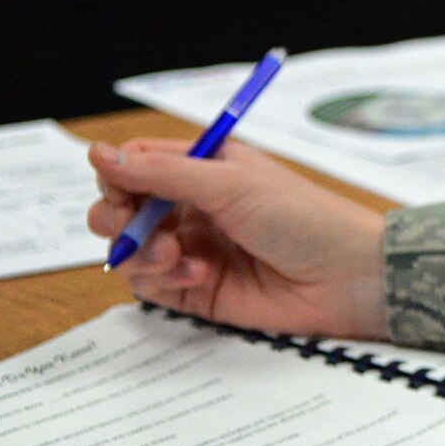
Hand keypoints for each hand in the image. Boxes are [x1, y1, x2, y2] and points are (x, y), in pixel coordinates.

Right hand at [86, 138, 387, 339]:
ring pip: (130, 250)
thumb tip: (97, 154)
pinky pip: (151, 286)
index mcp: (205, 168)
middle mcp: (193, 206)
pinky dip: (164, 280)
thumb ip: (161, 172)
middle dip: (116, 219)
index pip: (137, 165)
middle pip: (122, 209)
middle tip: (130, 227)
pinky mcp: (197, 291)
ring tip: (175, 255)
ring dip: (140, 252)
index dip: (117, 177)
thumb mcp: (230, 183)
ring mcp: (193, 249)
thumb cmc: (301, 216)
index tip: (119, 190)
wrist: (346, 276)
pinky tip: (199, 275)